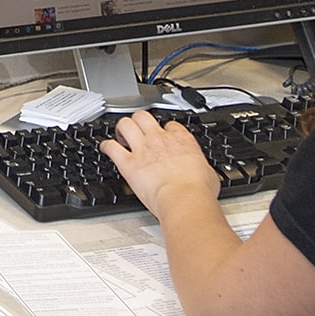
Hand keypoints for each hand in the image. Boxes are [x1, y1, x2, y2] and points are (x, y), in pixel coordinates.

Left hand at [99, 110, 222, 217]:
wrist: (185, 199)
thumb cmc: (198, 190)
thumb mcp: (209, 173)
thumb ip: (201, 167)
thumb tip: (203, 172)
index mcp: (181, 140)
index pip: (170, 125)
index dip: (165, 129)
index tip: (163, 135)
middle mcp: (159, 140)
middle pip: (143, 116)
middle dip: (138, 121)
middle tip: (137, 129)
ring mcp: (142, 149)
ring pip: (125, 124)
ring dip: (121, 128)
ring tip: (121, 135)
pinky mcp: (128, 164)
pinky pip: (111, 147)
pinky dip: (106, 146)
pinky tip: (105, 148)